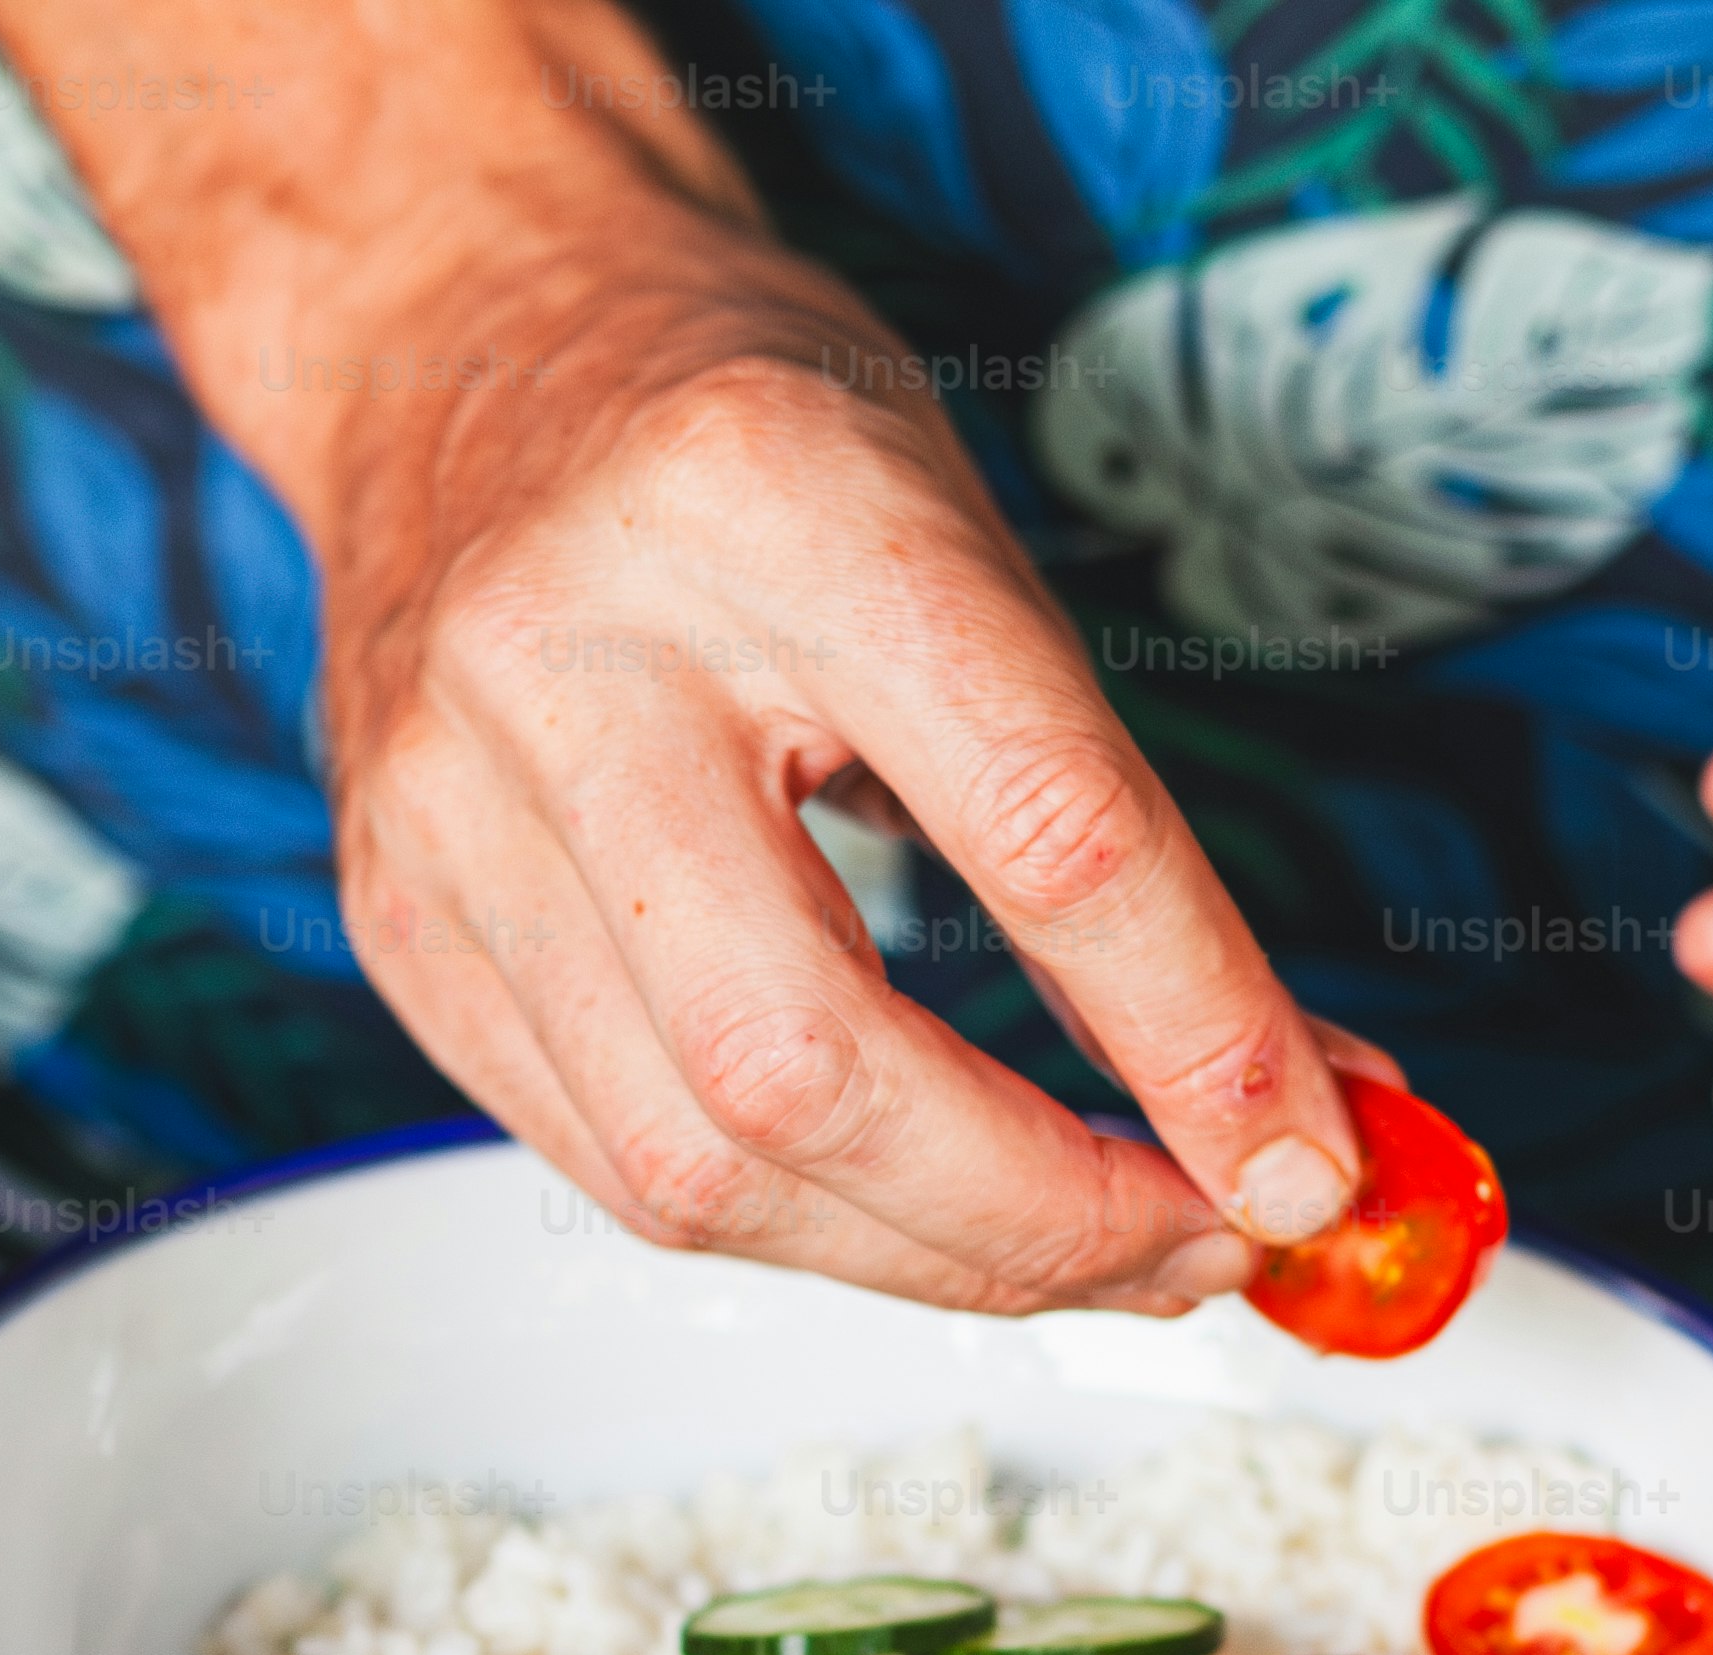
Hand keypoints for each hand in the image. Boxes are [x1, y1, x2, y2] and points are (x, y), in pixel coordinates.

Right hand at [9, 0, 1356, 1314]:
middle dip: (1046, 1221)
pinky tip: (914, 1207)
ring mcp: (451, 814)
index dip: (1196, 1039)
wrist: (464, 335)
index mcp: (765, 501)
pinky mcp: (403, 930)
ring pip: (700, 1171)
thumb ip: (1114, 824)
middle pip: (814, 1067)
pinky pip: (616, 1171)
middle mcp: (568, 662)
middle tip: (1207, 1245)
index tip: (1310, 1168)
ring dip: (936, 1262)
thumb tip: (1278, 1100)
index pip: (1039, 828)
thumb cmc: (743, 436)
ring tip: (1090, 1247)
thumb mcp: (967, 543)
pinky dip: (806, 1224)